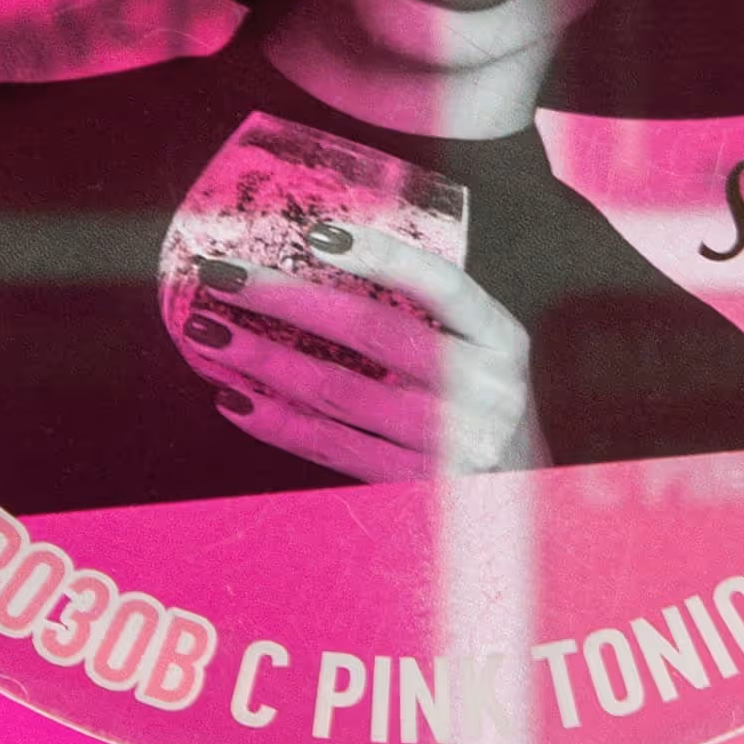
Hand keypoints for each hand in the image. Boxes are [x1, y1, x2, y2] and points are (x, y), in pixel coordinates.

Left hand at [180, 220, 547, 481]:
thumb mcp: (486, 356)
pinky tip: (237, 400)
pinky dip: (278, 424)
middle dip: (289, 298)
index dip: (380, 255)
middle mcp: (486, 392)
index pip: (441, 285)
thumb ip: (434, 317)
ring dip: (265, 359)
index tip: (316, 233)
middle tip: (226, 276)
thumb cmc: (489, 415)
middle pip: (374, 334)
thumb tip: (327, 260)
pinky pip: (333, 449)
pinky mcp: (416, 489)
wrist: (531, 509)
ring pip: (341, 393)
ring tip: (212, 333)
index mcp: (504, 341)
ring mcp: (452, 445)